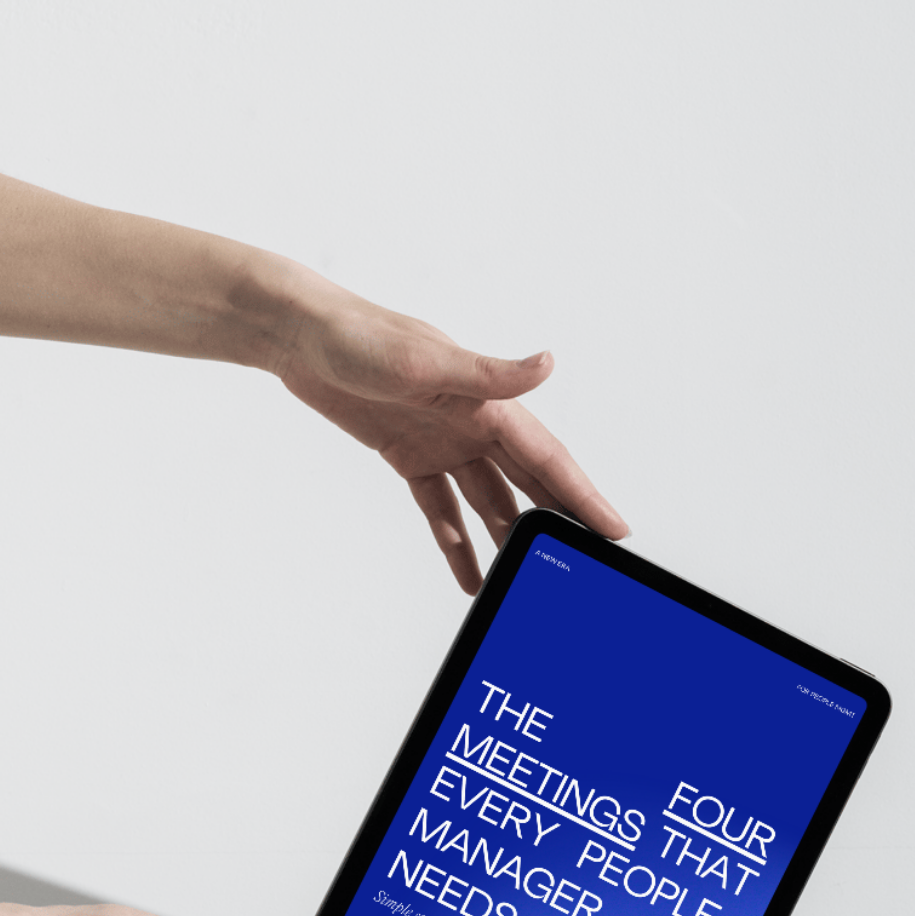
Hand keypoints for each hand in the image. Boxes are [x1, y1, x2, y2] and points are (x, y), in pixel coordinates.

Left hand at [274, 275, 629, 592]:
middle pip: (528, 482)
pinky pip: (440, 506)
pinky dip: (454, 539)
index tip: (616, 528)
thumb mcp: (425, 360)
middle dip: (559, 521)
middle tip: (588, 562)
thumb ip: (489, 373)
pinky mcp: (407, 454)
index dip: (584, 495)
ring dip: (506, 538)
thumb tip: (548, 364)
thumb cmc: (358, 336)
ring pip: (487, 500)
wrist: (298, 335)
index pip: (548, 458)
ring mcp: (441, 441)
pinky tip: (468, 572)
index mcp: (487, 402)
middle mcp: (472, 423)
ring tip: (526, 580)